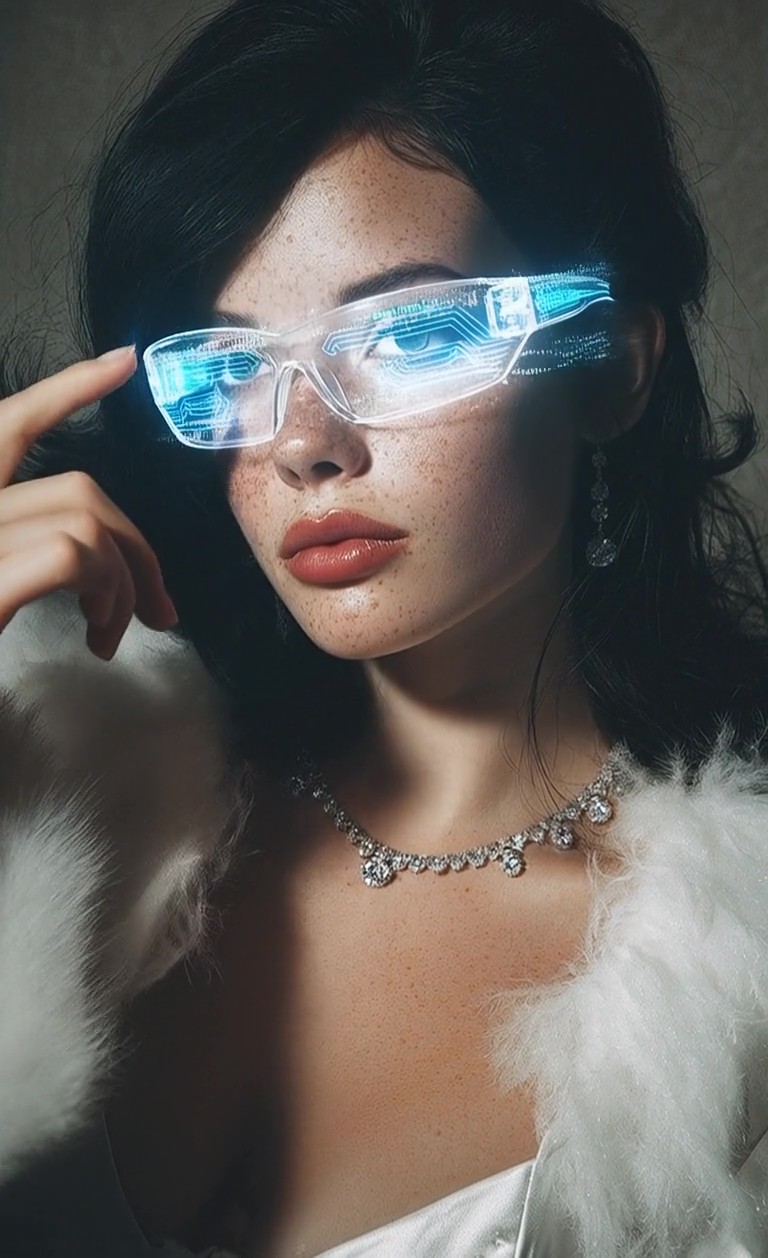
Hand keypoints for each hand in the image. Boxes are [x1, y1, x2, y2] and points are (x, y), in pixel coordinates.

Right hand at [0, 344, 177, 659]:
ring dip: (124, 582)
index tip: (123, 362)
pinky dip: (107, 589)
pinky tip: (97, 633)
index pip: (8, 425)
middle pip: (78, 487)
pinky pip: (70, 553)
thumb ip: (30, 556)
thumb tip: (113, 569)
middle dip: (138, 547)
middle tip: (157, 608)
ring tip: (107, 633)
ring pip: (84, 516)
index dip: (68, 388)